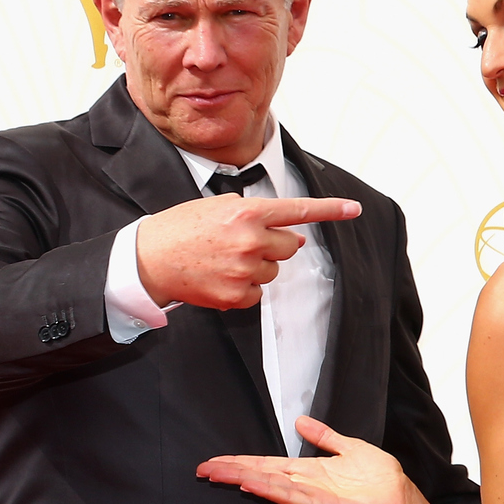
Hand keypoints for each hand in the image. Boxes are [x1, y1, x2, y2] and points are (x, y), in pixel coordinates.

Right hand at [137, 195, 361, 308]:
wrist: (148, 259)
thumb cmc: (183, 229)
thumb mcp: (219, 207)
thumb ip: (258, 216)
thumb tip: (295, 237)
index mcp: (247, 213)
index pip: (297, 211)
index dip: (330, 210)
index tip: (354, 209)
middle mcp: (250, 240)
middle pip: (289, 247)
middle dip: (273, 245)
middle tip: (242, 243)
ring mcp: (244, 270)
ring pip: (273, 271)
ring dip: (257, 266)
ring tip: (224, 259)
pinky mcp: (236, 296)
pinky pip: (258, 294)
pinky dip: (244, 288)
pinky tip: (220, 277)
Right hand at [198, 417, 417, 503]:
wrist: (401, 496)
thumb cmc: (379, 476)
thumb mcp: (348, 446)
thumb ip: (323, 436)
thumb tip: (300, 421)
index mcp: (308, 469)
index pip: (267, 463)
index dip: (242, 461)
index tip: (216, 460)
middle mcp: (305, 483)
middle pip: (261, 474)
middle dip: (233, 471)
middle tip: (203, 469)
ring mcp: (311, 496)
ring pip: (271, 485)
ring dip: (245, 479)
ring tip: (219, 474)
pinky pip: (293, 497)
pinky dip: (272, 490)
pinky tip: (253, 484)